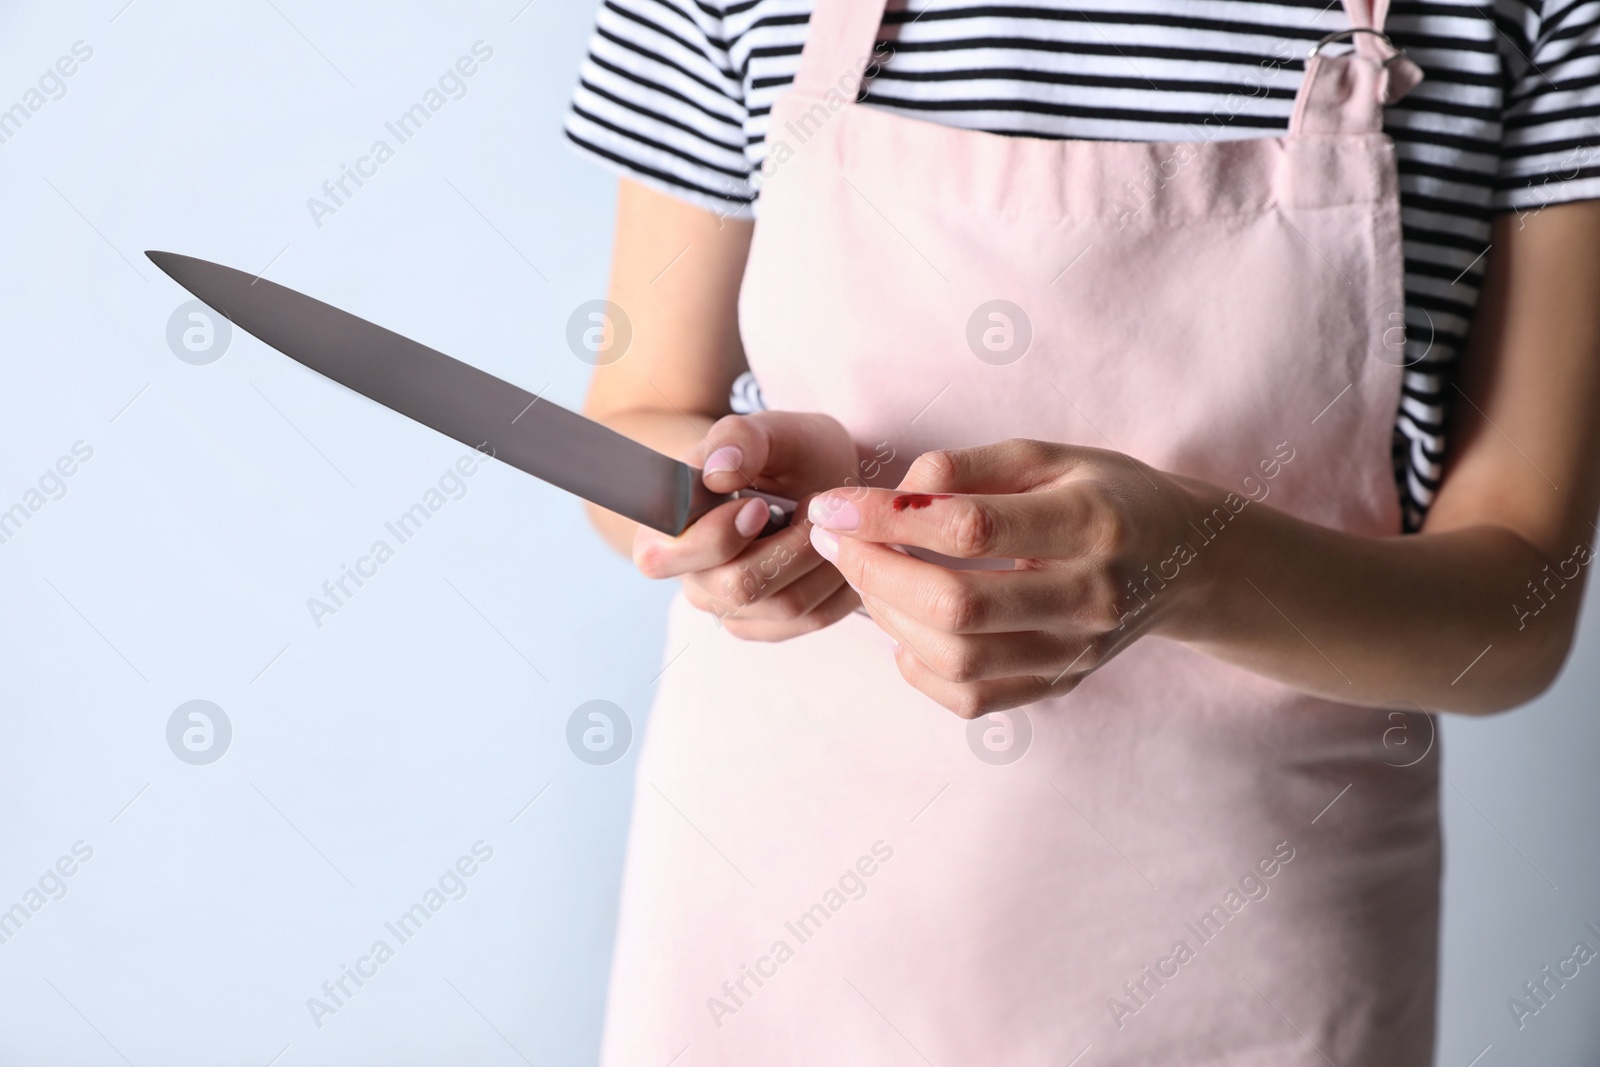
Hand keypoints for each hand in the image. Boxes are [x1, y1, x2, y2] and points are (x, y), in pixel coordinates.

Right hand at [633, 410, 863, 639]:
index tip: (760, 505)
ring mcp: (729, 607)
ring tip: (830, 522)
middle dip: (793, 544)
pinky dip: (838, 581)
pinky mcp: (767, 625)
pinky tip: (839, 548)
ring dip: (824, 558)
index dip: (717, 536)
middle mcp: (690, 576)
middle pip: (738, 586)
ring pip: (785, 605)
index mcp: (664, 529)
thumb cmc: (783, 453)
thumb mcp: (769, 429)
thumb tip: (716, 473)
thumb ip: (740, 439)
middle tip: (814, 507)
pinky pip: (813, 617)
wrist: (816, 477)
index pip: (661, 558)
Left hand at [805, 440, 1211, 715]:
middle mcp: (1089, 597)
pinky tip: (905, 631)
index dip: (887, 518)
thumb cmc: (1107, 495)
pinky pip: (974, 698)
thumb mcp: (1050, 458)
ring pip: (958, 659)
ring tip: (869, 577)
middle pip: (957, 606)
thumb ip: (970, 467)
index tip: (834, 504)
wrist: (1187, 559)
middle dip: (876, 572)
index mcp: (1090, 525)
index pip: (970, 530)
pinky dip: (921, 669)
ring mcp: (1077, 652)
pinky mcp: (1063, 683)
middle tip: (838, 542)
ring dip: (890, 619)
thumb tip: (894, 490)